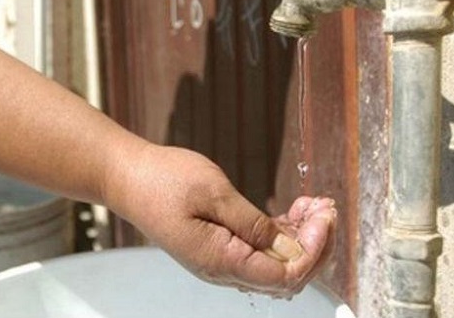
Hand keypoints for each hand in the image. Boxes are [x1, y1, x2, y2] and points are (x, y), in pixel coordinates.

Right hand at [107, 145, 335, 296]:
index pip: (285, 275)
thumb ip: (253, 224)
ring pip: (276, 264)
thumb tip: (290, 247)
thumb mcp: (213, 193)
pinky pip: (260, 251)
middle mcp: (223, 269)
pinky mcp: (219, 246)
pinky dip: (282, 234)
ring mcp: (221, 260)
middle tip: (326, 209)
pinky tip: (294, 211)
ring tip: (315, 204)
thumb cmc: (163, 180)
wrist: (127, 178)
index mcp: (221, 261)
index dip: (313, 250)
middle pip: (286, 276)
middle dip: (315, 246)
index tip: (323, 217)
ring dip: (301, 239)